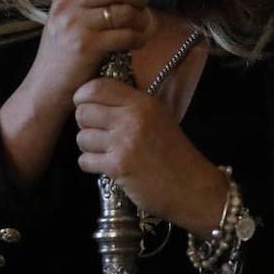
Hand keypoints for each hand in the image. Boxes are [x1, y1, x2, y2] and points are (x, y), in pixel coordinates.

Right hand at [24, 0, 154, 113]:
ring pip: (125, 10)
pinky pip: (126, 35)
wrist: (45, 87)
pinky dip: (138, 38)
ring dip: (141, 18)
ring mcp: (75, 24)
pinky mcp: (86, 47)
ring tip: (140, 26)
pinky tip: (136, 42)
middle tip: (143, 6)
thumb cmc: (65, 51)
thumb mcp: (70, 14)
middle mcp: (67, 2)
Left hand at [74, 78, 228, 236]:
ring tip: (106, 151)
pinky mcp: (118, 167)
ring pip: (82, 138)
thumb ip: (130, 105)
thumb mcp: (158, 117)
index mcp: (143, 102)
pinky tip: (107, 166)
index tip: (85, 105)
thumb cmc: (174, 153)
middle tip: (98, 133)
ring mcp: (125, 143)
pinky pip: (85, 160)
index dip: (83, 96)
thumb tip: (93, 100)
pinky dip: (91, 165)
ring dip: (89, 147)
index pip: (97, 87)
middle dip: (85, 124)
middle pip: (84, 112)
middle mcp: (133, 118)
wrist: (192, 186)